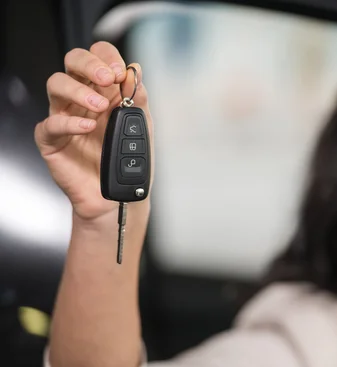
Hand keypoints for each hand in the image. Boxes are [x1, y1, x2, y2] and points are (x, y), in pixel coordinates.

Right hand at [35, 41, 153, 222]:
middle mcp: (82, 99)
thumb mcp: (141, 127)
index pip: (98, 58)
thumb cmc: (127, 160)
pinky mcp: (51, 139)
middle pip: (72, 62)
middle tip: (106, 78)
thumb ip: (138, 98)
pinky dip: (69, 122)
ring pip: (56, 85)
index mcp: (104, 91)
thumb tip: (136, 70)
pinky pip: (51, 123)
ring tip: (99, 105)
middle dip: (89, 64)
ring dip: (78, 90)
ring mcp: (65, 116)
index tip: (120, 71)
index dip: (107, 58)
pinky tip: (87, 126)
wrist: (119, 195)